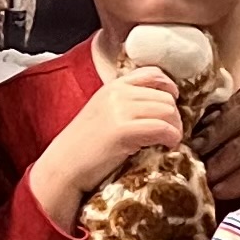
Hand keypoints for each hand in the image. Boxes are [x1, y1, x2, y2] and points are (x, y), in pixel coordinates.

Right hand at [28, 68, 185, 232]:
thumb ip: (128, 104)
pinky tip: (167, 146)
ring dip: (175, 128)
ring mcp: (119, 109)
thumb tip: (163, 106)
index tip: (173, 105)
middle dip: (175, 117)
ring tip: (169, 141)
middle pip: (166, 96)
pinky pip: (162, 128)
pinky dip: (172, 138)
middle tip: (171, 134)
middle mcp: (117, 93)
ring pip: (168, 111)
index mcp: (113, 86)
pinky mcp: (122, 130)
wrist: (64, 165)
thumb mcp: (106, 113)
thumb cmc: (86, 145)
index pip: (153, 74)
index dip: (170, 89)